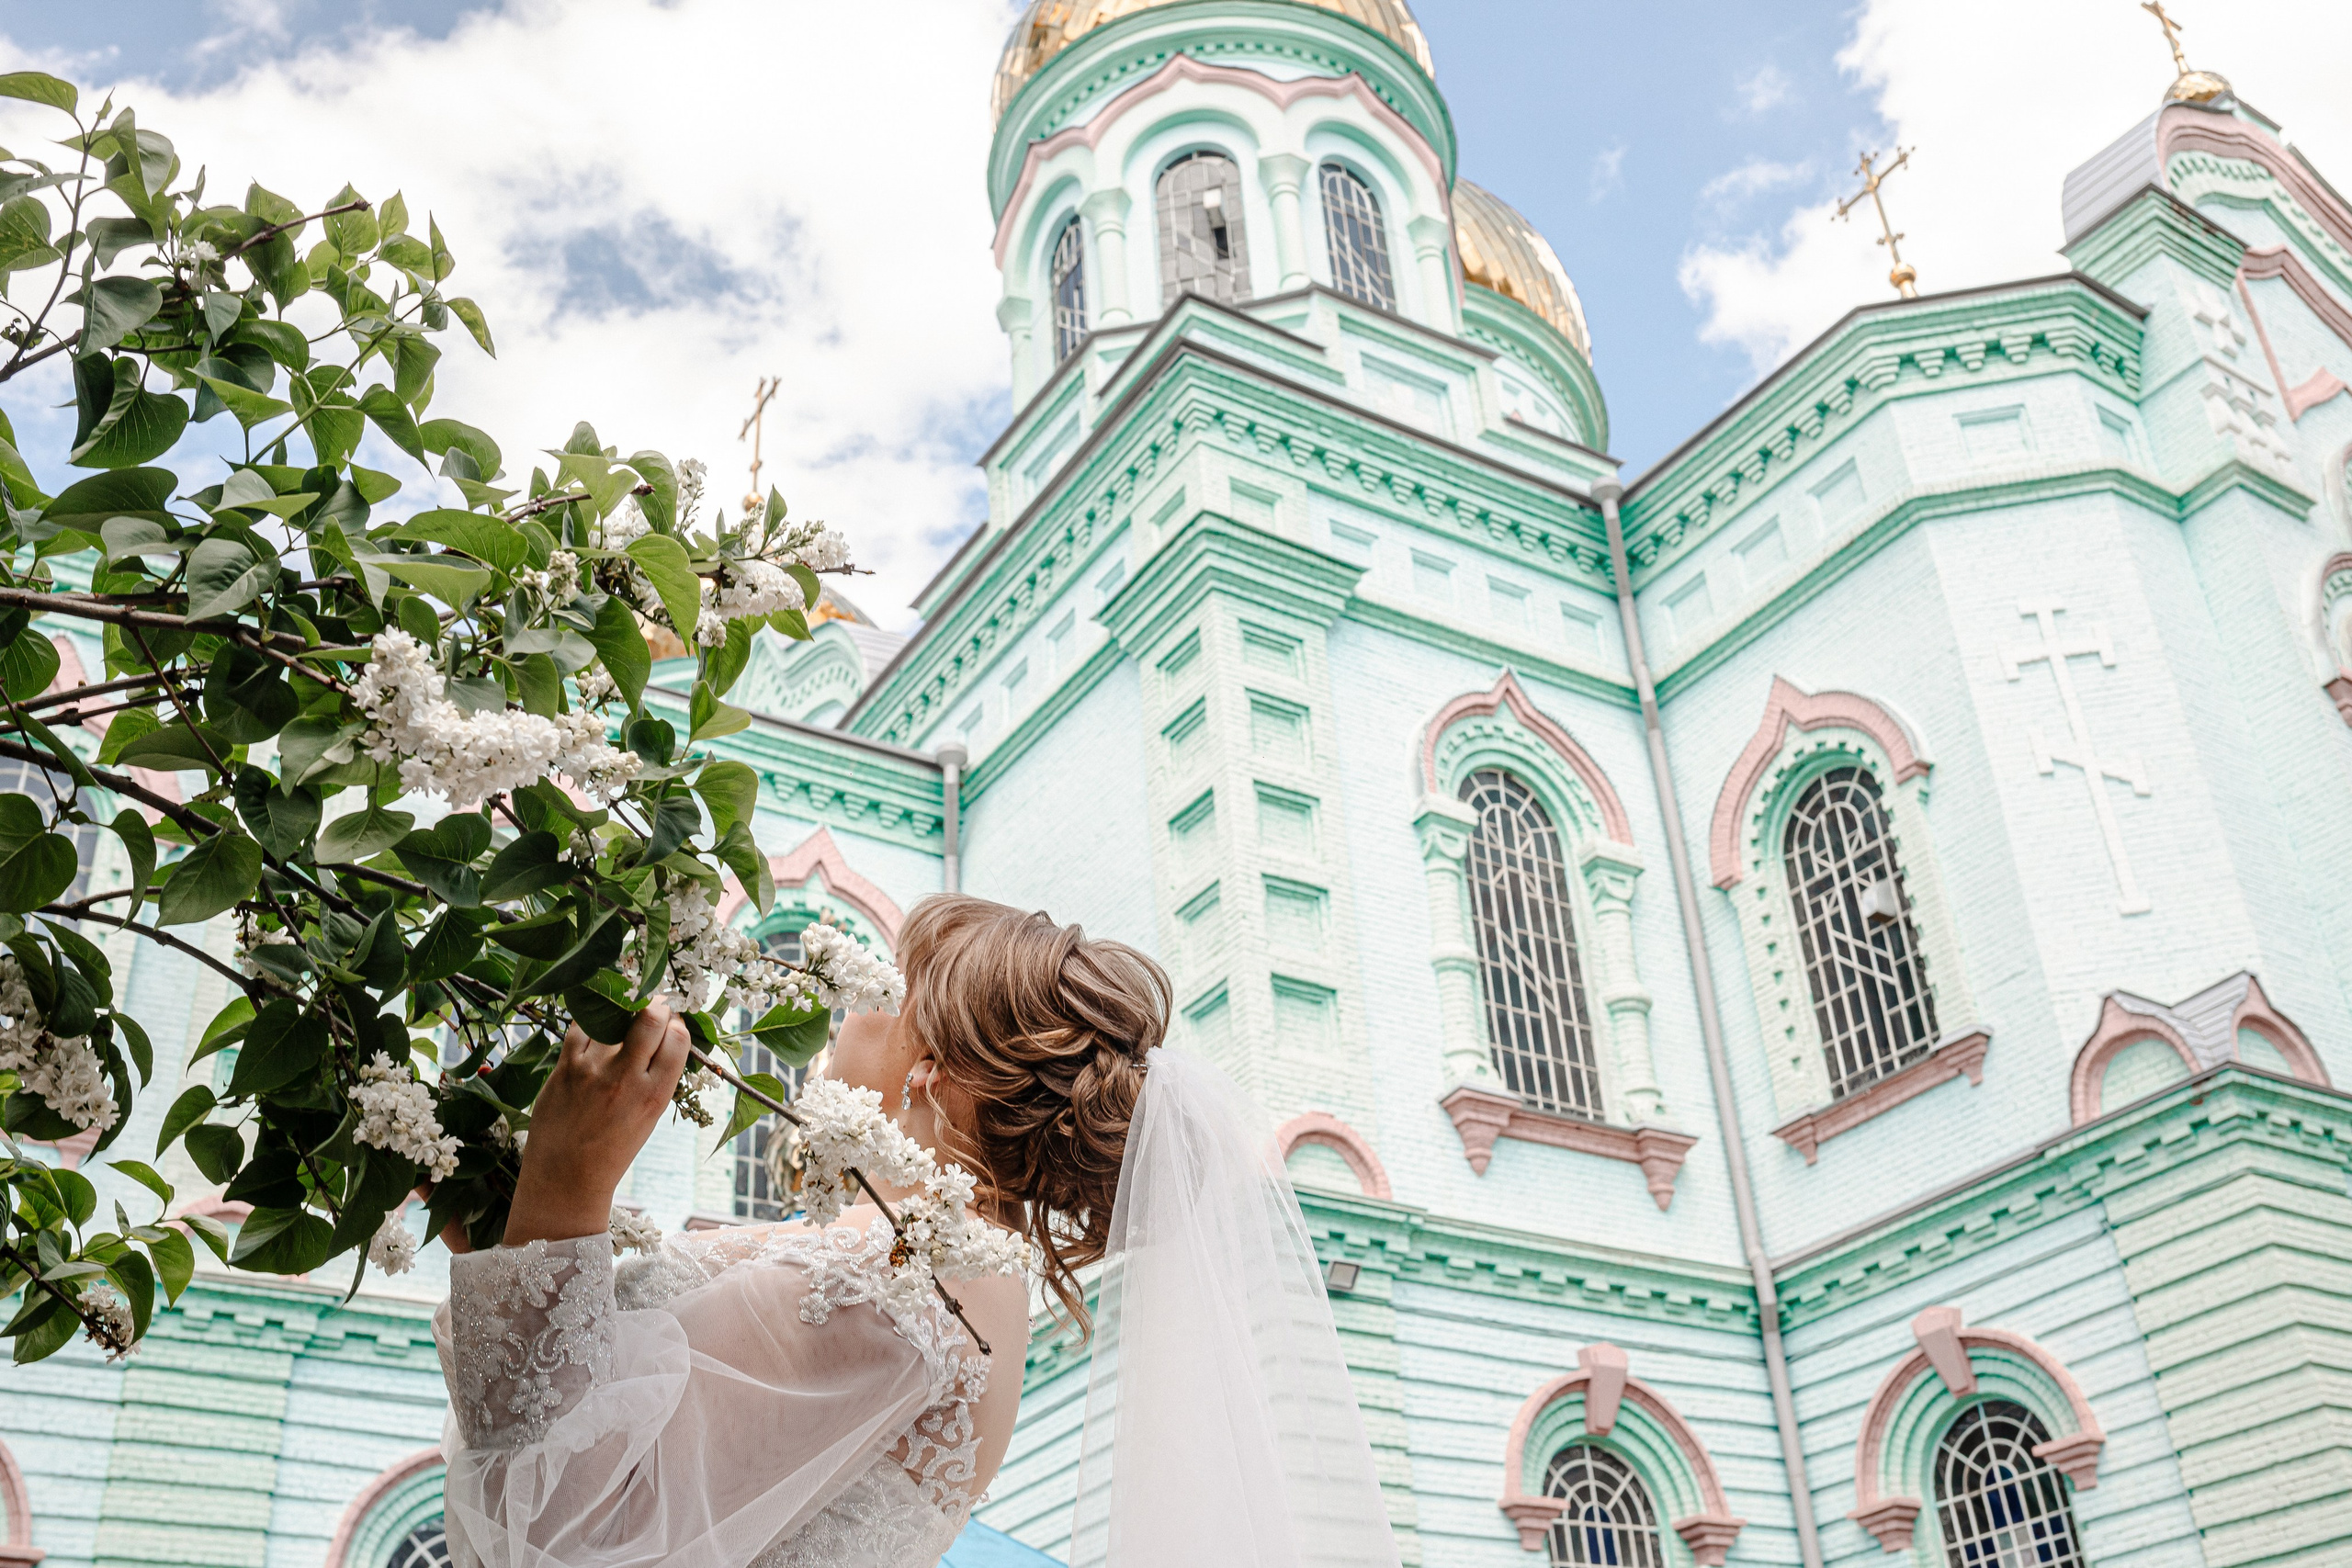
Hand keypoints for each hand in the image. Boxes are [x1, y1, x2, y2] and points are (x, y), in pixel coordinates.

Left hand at [502, 1003, 690, 1247]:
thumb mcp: (649, 1117)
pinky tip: (595, 1026)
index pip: (678, 1039)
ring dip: (623, 1009)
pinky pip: (581, 1027)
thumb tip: (666, 1036)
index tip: (673, 1022)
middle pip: (651, 1018)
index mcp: (654, 1095)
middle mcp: (626, 1079)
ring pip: (615, 1016)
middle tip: (654, 1006)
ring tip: (623, 1012)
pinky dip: (591, 1021)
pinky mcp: (565, 1068)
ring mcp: (592, 1070)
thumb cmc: (611, 1150)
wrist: (565, 1178)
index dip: (678, 1024)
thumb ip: (657, 1078)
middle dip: (657, 1005)